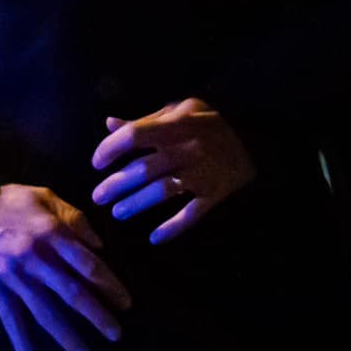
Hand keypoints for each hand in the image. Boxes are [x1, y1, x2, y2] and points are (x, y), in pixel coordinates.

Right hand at [0, 184, 132, 350]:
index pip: (88, 265)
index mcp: (51, 233)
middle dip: (97, 315)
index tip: (125, 303)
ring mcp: (13, 276)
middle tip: (117, 334)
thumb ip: (74, 218)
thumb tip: (99, 245)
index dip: (110, 285)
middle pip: (72, 292)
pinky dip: (21, 342)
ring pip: (45, 311)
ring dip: (66, 336)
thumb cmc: (10, 202)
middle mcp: (34, 257)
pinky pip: (10, 319)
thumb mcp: (45, 196)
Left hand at [90, 97, 257, 245]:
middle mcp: (187, 148)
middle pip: (144, 168)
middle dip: (116, 184)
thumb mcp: (179, 111)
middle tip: (97, 197)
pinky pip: (192, 215)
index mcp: (176, 124)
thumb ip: (145, 120)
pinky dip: (173, 228)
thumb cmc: (208, 125)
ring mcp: (202, 173)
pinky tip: (155, 238)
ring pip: (162, 192)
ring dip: (136, 204)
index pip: (134, 135)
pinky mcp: (215, 194)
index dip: (110, 149)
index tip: (96, 164)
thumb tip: (109, 123)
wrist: (254, 144)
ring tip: (117, 213)